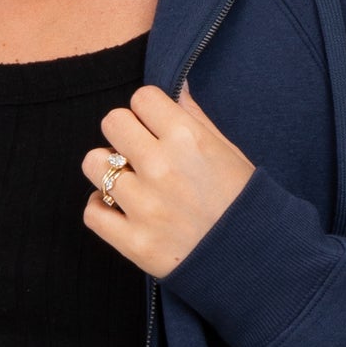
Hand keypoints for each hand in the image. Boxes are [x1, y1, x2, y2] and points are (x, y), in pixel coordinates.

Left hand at [81, 78, 255, 276]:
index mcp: (189, 140)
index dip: (148, 111)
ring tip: (128, 182)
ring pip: (93, 164)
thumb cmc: (243, 202)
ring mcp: (145, 206)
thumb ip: (195, 118)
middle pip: (112, 122)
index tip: (156, 127)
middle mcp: (162, 168)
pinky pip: (91, 212)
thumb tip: (176, 86)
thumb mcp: (228, 151)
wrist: (254, 260)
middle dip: (125, 134)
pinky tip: (119, 209)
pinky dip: (101, 209)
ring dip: (107, 170)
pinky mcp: (133, 241)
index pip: (142, 98)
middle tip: (139, 152)